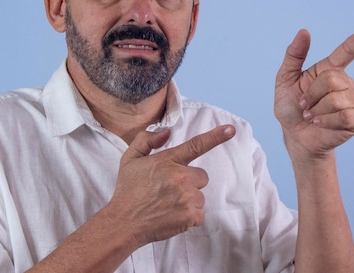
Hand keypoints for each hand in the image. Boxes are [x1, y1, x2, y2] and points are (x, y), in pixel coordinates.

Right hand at [108, 125, 235, 246]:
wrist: (123, 223)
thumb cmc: (128, 192)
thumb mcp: (130, 159)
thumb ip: (146, 141)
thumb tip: (166, 132)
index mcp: (167, 160)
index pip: (196, 145)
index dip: (216, 136)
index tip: (231, 129)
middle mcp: (179, 176)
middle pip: (201, 176)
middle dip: (190, 183)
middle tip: (169, 191)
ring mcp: (186, 196)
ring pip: (200, 196)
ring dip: (188, 201)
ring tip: (167, 205)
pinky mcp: (190, 215)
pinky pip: (200, 214)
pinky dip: (189, 217)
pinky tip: (171, 216)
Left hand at [274, 21, 353, 161]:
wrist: (295, 136)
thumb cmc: (291, 108)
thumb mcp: (284, 79)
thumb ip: (293, 56)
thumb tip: (304, 31)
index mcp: (329, 69)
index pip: (348, 50)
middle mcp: (345, 82)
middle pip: (333, 79)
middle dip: (312, 94)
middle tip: (305, 105)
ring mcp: (353, 100)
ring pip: (337, 98)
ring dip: (317, 110)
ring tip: (312, 116)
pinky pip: (344, 116)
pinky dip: (326, 121)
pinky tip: (320, 124)